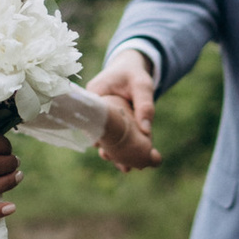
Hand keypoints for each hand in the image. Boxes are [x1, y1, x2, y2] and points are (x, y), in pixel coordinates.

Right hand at [92, 55, 159, 169]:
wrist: (129, 70)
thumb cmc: (134, 74)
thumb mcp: (142, 84)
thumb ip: (144, 105)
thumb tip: (147, 132)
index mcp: (95, 93)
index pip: (92, 116)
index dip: (98, 134)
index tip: (105, 149)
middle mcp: (94, 108)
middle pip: (97, 131)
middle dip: (109, 149)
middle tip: (121, 165)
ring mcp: (100, 118)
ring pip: (105, 138)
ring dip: (115, 152)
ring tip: (126, 169)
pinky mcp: (109, 124)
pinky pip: (113, 137)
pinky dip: (121, 148)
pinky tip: (130, 163)